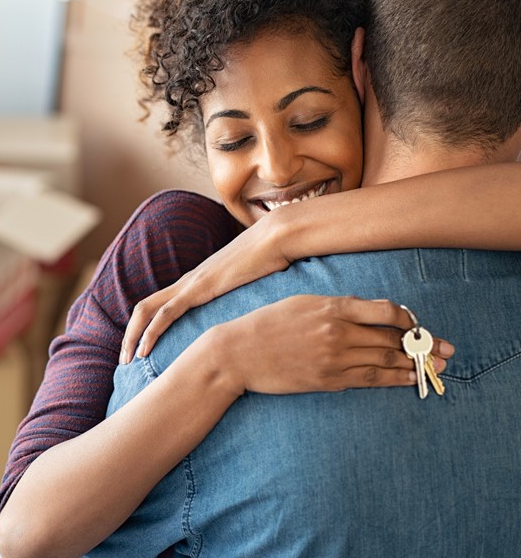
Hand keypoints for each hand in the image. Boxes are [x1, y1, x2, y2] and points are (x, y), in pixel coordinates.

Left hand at [121, 217, 291, 363]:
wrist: (277, 238)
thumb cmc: (270, 261)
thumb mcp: (252, 287)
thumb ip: (243, 300)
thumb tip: (252, 321)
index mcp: (196, 283)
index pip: (159, 306)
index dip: (145, 327)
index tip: (141, 351)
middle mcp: (187, 282)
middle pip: (144, 308)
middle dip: (130, 335)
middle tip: (124, 360)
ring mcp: (191, 284)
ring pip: (147, 310)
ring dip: (133, 336)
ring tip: (127, 360)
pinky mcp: (199, 288)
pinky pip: (166, 312)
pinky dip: (151, 331)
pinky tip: (144, 350)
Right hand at [203, 295, 454, 395]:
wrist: (238, 352)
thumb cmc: (266, 324)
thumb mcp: (301, 302)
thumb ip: (335, 306)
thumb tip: (368, 313)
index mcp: (332, 307)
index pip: (386, 311)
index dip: (408, 319)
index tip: (416, 324)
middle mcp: (338, 332)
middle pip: (392, 338)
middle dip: (423, 344)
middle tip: (446, 349)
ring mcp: (334, 358)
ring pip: (386, 360)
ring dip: (415, 364)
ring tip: (435, 366)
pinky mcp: (328, 380)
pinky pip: (369, 380)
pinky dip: (393, 379)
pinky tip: (409, 379)